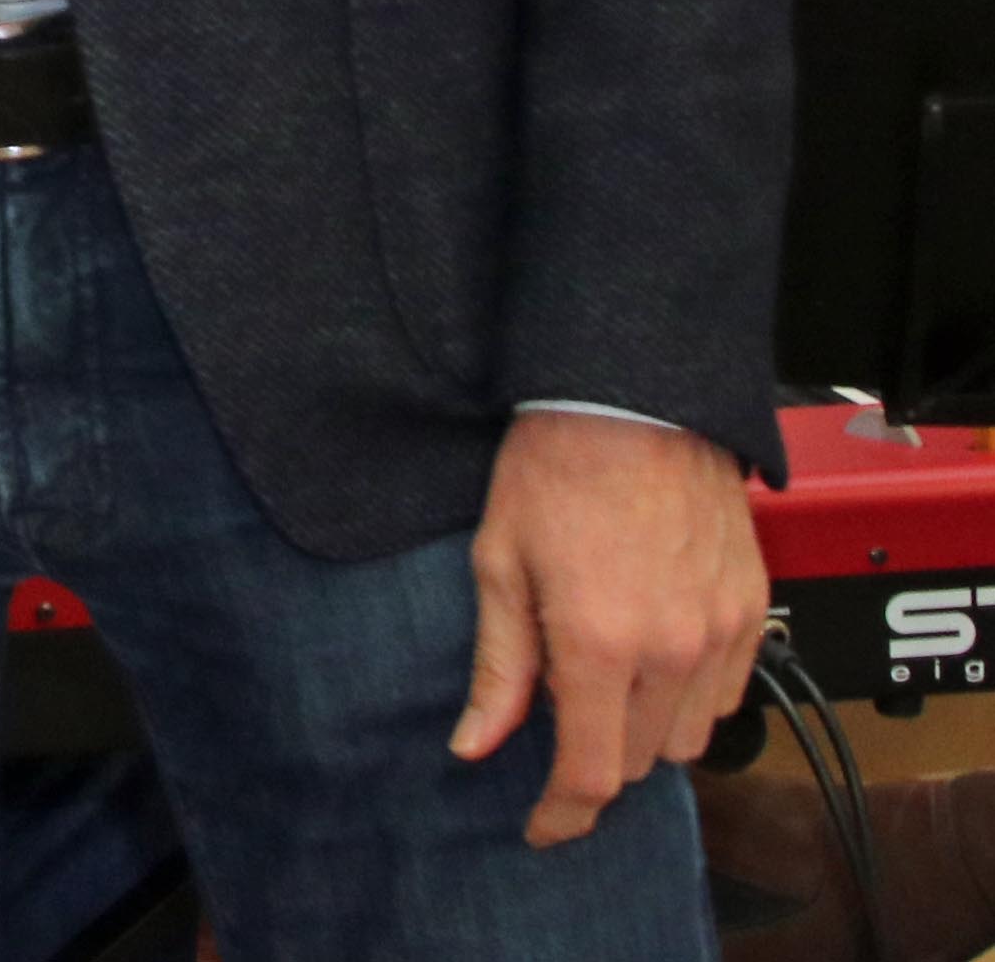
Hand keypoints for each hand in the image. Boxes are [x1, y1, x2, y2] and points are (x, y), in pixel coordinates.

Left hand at [452, 408, 763, 845]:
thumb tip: (474, 744)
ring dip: (644, 729)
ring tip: (603, 672)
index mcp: (600, 642)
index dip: (563, 814)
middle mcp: (673, 649)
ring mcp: (722, 632)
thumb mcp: (499, 563)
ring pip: (690, 738)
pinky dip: (689, 697)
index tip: (541, 826)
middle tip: (555, 710)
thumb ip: (498, 666)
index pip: (592, 771)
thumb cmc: (554, 470)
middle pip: (639, 761)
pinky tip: (651, 655)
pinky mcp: (754, 610)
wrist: (633, 401)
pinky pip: (729, 695)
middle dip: (594, 755)